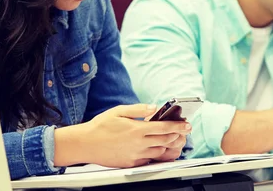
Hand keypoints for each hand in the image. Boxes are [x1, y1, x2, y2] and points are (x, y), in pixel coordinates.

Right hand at [54, 104, 190, 167]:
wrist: (85, 144)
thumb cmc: (100, 126)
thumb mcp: (119, 111)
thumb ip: (139, 109)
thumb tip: (155, 107)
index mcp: (137, 129)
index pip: (164, 128)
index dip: (178, 126)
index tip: (187, 125)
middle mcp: (138, 143)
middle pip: (165, 140)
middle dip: (177, 135)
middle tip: (184, 131)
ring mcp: (135, 155)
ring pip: (159, 151)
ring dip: (167, 144)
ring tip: (170, 138)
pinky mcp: (131, 163)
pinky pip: (149, 159)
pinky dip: (155, 153)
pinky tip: (155, 147)